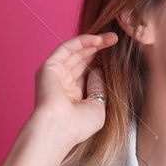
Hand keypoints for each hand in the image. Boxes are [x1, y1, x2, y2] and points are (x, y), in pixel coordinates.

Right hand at [29, 31, 116, 151]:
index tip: (117, 55)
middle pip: (82, 59)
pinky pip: (67, 48)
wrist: (60, 128)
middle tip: (114, 40)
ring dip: (93, 42)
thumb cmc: (78, 125)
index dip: (101, 61)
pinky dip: (81, 41)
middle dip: (99, 48)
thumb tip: (99, 69)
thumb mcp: (98, 106)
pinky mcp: (49, 67)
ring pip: (75, 52)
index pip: (88, 72)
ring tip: (110, 38)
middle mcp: (64, 83)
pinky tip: (97, 40)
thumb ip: (99, 87)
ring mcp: (55, 74)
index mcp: (74, 95)